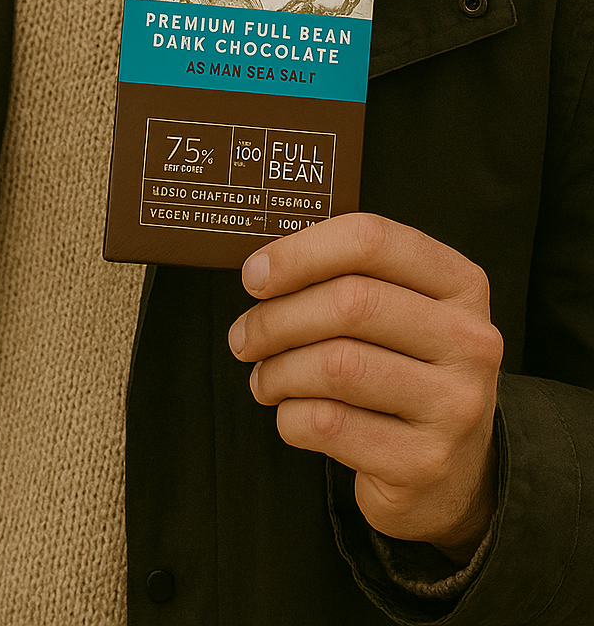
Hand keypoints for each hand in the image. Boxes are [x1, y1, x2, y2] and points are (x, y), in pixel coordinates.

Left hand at [228, 213, 502, 563]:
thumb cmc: (406, 371)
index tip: (254, 275)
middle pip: (350, 303)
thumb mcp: (402, 311)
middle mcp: (469, 340)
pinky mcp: (425, 461)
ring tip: (265, 379)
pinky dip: (290, 416)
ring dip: (278, 371)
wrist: (455, 473)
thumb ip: (349, 277)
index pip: (372, 240)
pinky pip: (329, 424)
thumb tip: (263, 271)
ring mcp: (453, 405)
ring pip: (336, 366)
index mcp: (460, 284)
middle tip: (244, 337)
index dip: (299, 253)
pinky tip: (291, 414)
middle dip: (277, 319)